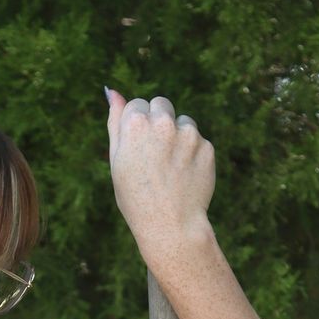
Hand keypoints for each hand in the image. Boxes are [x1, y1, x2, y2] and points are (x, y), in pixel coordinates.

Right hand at [106, 89, 215, 256]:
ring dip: (177, 138)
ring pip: (182, 122)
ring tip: (170, 170)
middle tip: (154, 156)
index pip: (136, 105)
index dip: (135, 128)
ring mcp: (188, 134)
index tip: (136, 150)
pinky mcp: (207, 147)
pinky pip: (198, 142)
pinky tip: (184, 177)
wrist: (170, 227)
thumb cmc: (136, 198)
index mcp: (136, 125)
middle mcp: (163, 123)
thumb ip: (115, 123)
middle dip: (158, 121)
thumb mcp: (117, 162)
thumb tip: (112, 92)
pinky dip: (192, 155)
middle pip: (161, 104)